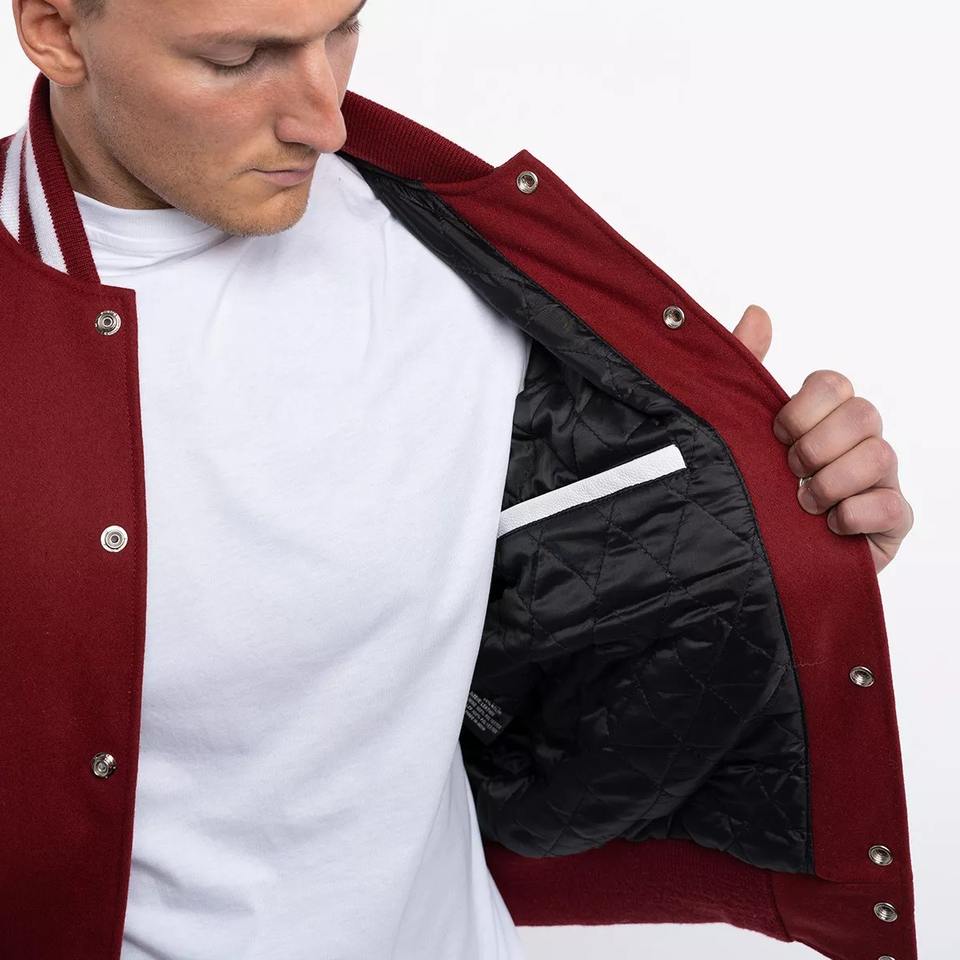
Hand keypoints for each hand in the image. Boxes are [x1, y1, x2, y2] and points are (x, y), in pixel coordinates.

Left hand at [730, 304, 913, 573]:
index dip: (803, 407)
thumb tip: (757, 312)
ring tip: (802, 503)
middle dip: (817, 444)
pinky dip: (854, 514)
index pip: (834, 384)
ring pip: (880, 457)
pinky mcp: (888, 524)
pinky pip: (893, 507)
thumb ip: (745, 370)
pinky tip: (827, 526)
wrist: (753, 562)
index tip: (775, 433)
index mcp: (824, 419)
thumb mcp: (739, 430)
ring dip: (831, 481)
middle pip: (864, 414)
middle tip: (789, 470)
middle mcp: (857, 445)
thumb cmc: (755, 491)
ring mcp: (878, 483)